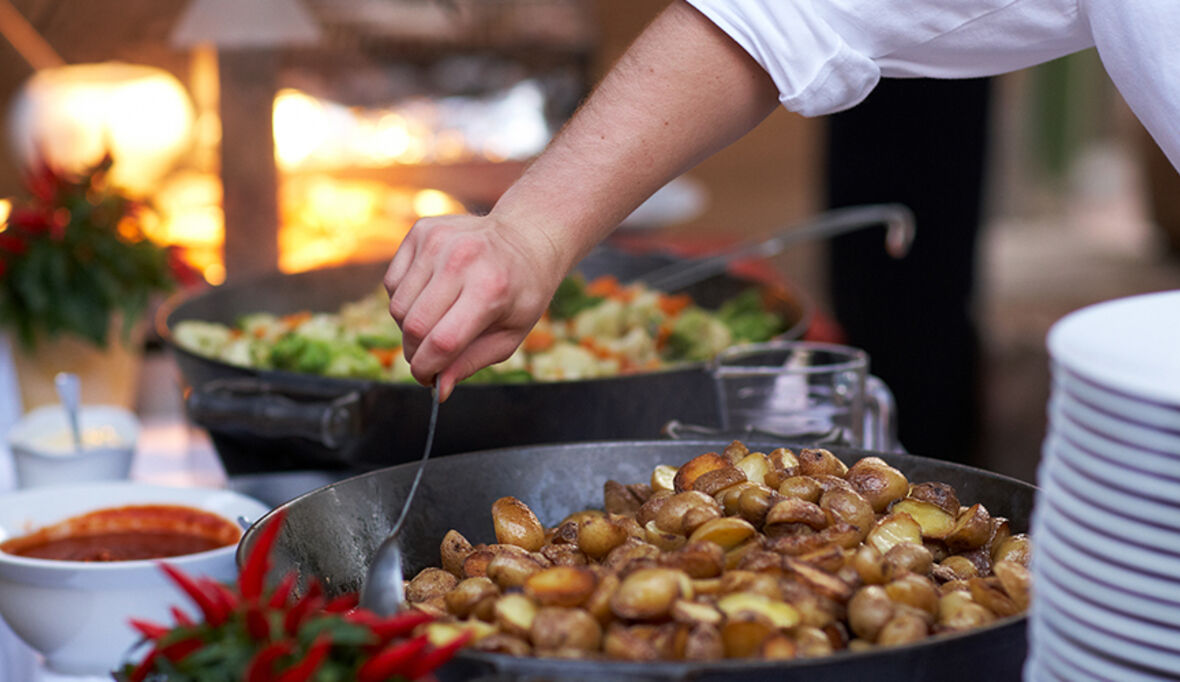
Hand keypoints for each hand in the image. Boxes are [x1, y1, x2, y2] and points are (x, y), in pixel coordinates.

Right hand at [384, 213, 565, 400]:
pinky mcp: (422, 231)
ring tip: (436, 322)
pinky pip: (392, 283)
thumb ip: (471, 362)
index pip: (443, 341)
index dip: (427, 369)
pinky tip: (430, 296)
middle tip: (428, 357)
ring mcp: (438, 241)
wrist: (527, 237)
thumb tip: (438, 390)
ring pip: (397, 306)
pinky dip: (404, 300)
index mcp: (491, 289)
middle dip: (414, 352)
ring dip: (409, 327)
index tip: (427, 379)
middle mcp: (462, 260)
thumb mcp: (510, 334)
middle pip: (414, 325)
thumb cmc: (522, 292)